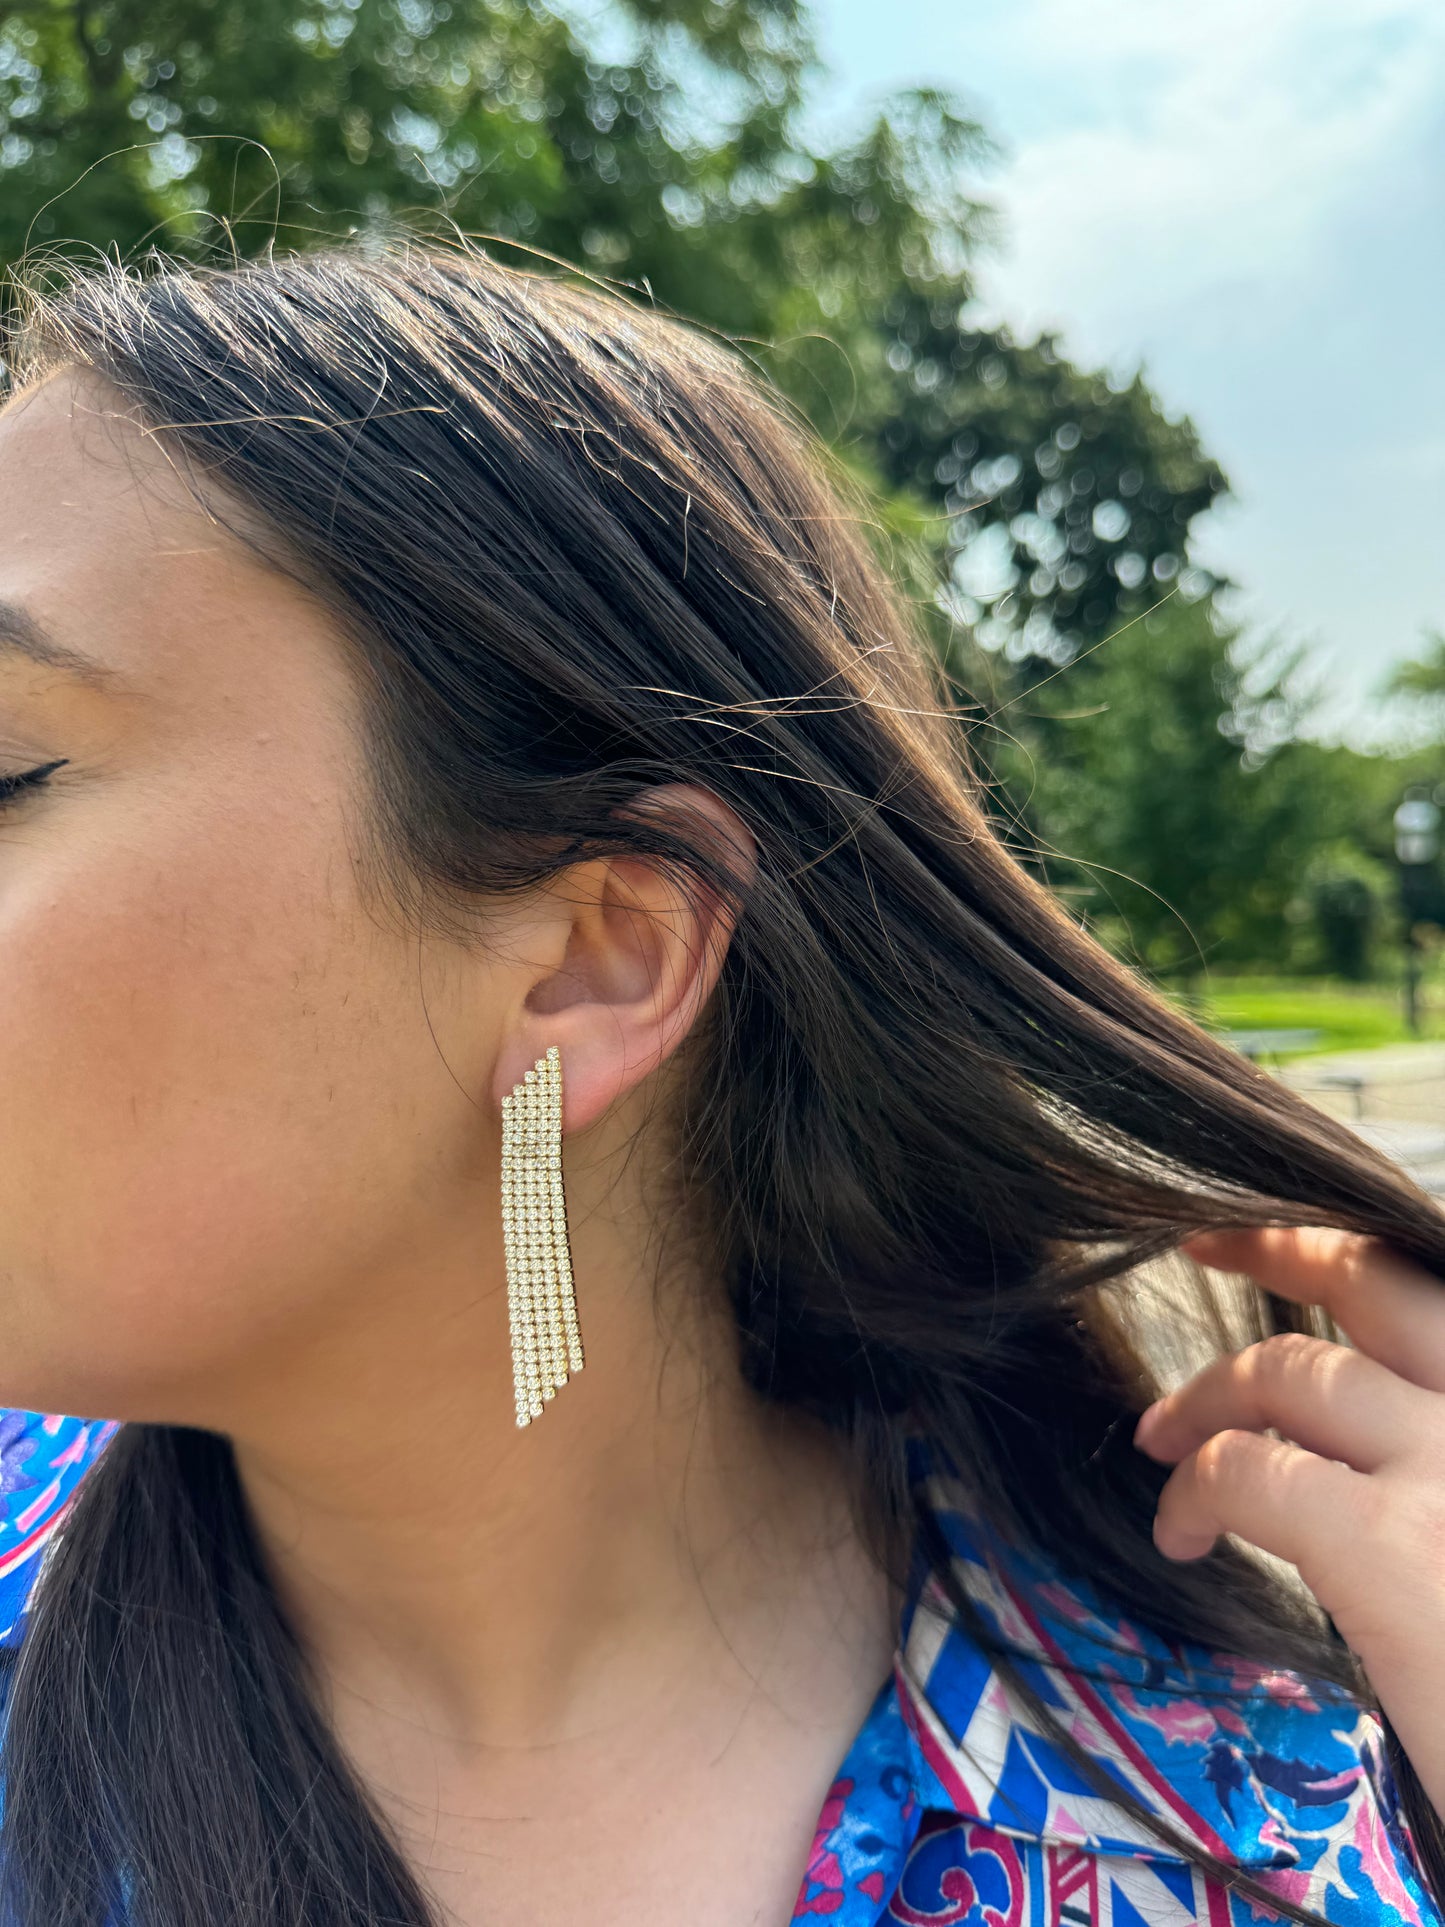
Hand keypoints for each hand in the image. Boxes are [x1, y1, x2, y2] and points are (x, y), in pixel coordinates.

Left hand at [1134, 1226, 1444, 1816]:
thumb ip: (1436, 1467)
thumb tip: (1364, 1450)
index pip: (1434, 1294)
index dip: (1342, 1248)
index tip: (1272, 1232)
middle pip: (1376, 1279)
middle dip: (1270, 1244)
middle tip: (1196, 1243)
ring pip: (1293, 1370)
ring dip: (1206, 1396)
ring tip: (1159, 1442)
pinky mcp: (1396, 1551)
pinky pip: (1250, 1471)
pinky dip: (1195, 1487)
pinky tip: (1183, 1533)